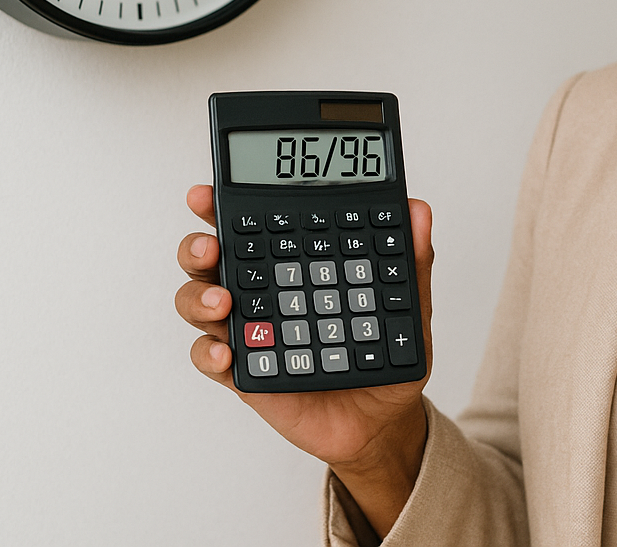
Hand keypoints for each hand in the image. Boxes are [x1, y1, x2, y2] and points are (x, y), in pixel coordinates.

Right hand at [176, 184, 433, 535]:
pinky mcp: (247, 373)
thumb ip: (411, 259)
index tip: (208, 193)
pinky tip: (226, 354)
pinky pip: (210, 360)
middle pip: (210, 259)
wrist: (382, 422)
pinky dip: (209, 353)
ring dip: (199, 297)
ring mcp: (250, 331)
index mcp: (292, 262)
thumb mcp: (407, 305)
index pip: (252, 224)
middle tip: (210, 245)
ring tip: (223, 301)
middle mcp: (263, 290)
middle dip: (198, 245)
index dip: (223, 205)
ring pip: (198, 303)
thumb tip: (419, 210)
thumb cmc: (385, 354)